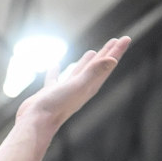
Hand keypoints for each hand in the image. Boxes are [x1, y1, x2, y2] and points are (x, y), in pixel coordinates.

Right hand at [15, 36, 129, 130]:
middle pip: (97, 67)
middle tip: (114, 41)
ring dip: (86, 62)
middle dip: (106, 54)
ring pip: (79, 72)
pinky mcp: (51, 92)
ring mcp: (66, 90)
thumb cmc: (57, 106)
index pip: (106, 64)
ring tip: (92, 52)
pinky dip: (57, 71)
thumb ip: (94, 72)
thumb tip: (113, 60)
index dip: (116, 51)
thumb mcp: (78, 86)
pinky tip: (55, 65)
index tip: (125, 38)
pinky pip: (56, 78)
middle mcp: (80, 87)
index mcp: (90, 85)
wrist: (36, 122)